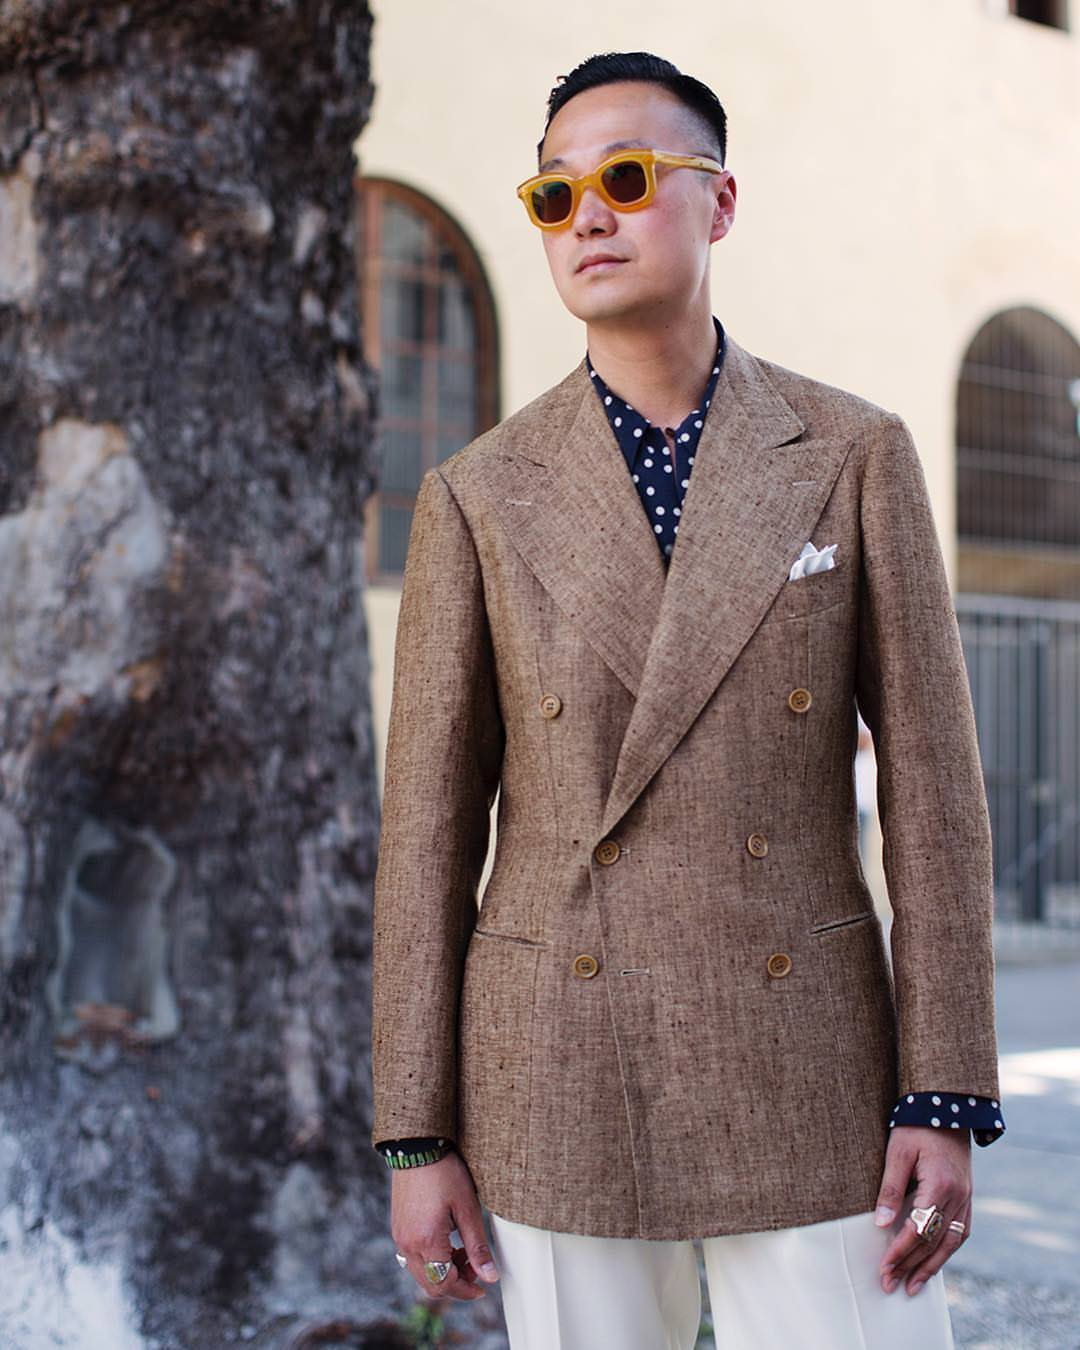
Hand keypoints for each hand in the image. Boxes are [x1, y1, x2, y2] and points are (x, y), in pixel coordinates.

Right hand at [390, 1149, 499, 1301]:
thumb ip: (478, 1247)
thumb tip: (490, 1276)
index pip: (445, 1284)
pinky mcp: (398, 1228)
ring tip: (464, 1252)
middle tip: (475, 1269)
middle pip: (431, 1285)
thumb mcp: (467, 1209)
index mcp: (426, 1242)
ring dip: (443, 1272)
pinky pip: (413, 1258)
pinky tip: (447, 1242)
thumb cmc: (444, 1173)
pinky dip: (432, 1260)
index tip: (482, 1286)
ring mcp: (400, 1237)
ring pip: (421, 1273)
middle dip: (455, 1284)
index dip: (466, 1290)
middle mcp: (408, 1245)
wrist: (416, 1147)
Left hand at [874, 1124, 971, 1295]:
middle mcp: (958, 1197)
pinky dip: (946, 1251)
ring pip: (951, 1243)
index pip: (918, 1230)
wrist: (947, 1109)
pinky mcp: (967, 1198)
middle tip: (890, 1284)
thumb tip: (880, 1223)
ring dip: (931, 1266)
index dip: (900, 1251)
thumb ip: (890, 1187)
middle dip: (911, 1266)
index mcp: (940, 1185)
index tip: (883, 1268)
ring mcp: (966, 1199)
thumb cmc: (916, 1127)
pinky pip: (961, 1233)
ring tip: (913, 1286)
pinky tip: (933, 1262)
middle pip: (934, 1242)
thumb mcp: (897, 1151)